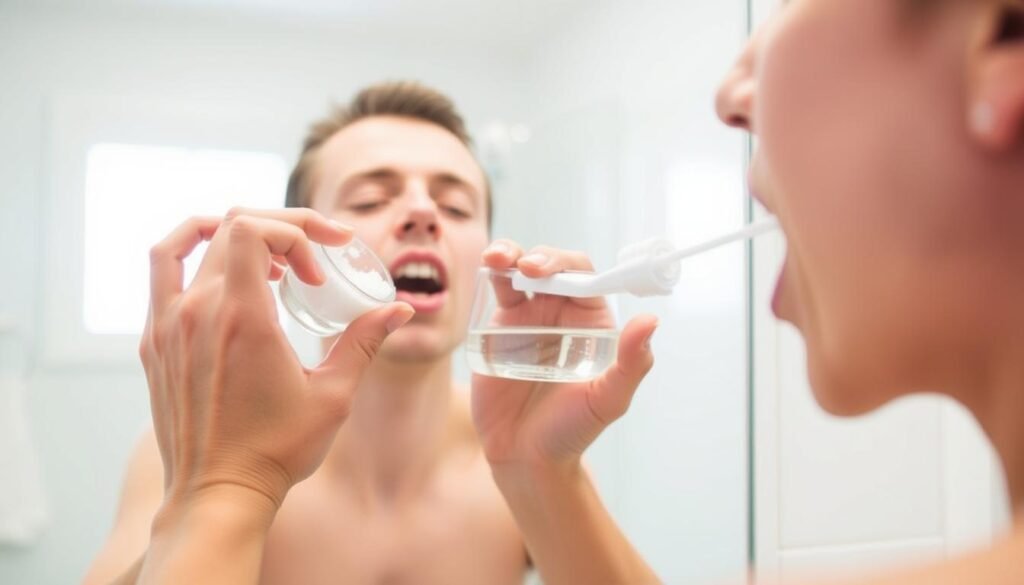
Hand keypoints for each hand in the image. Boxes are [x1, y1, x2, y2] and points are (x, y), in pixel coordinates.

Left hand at [140, 208, 413, 517]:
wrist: (217, 493)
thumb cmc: (276, 450)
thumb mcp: (333, 394)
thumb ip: (364, 342)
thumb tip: (400, 310)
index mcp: (241, 318)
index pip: (254, 229)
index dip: (295, 232)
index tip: (319, 270)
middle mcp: (198, 311)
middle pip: (230, 226)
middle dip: (280, 231)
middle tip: (311, 260)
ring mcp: (168, 325)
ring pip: (192, 243)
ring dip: (232, 233)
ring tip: (267, 258)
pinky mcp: (154, 342)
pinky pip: (164, 274)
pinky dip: (194, 255)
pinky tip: (224, 278)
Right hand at [470, 241, 657, 471]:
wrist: (526, 456)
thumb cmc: (572, 430)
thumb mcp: (608, 400)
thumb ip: (632, 363)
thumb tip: (651, 321)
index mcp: (591, 322)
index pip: (584, 277)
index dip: (567, 266)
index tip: (550, 272)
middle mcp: (561, 313)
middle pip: (551, 267)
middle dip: (539, 257)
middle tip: (526, 267)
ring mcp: (529, 317)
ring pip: (520, 270)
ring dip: (510, 254)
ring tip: (499, 258)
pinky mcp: (499, 327)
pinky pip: (497, 292)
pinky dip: (493, 274)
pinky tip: (489, 270)